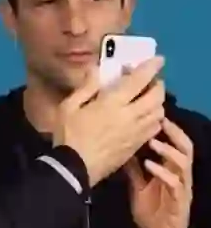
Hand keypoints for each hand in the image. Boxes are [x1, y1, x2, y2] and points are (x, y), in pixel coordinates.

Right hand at [54, 57, 165, 186]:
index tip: (158, 59)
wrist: (75, 168)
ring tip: (147, 98)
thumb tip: (96, 69)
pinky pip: (155, 128)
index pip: (139, 80)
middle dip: (157, 84)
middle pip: (156, 96)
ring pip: (159, 112)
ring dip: (157, 101)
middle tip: (149, 80)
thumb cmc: (69, 135)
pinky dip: (155, 118)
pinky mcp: (137, 145)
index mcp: (112, 103)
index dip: (151, 67)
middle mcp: (130, 115)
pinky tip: (145, 117)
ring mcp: (136, 132)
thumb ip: (86, 87)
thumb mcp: (68, 107)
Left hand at [124, 118, 193, 227]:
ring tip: (152, 142)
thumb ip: (134, 168)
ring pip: (183, 164)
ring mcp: (182, 189)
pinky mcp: (179, 202)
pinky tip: (149, 165)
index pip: (175, 143)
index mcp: (171, 170)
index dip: (168, 129)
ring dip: (168, 151)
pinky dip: (162, 173)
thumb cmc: (150, 209)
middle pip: (186, 148)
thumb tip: (122, 147)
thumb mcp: (139, 184)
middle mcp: (180, 176)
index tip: (154, 113)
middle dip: (174, 133)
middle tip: (159, 120)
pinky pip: (175, 185)